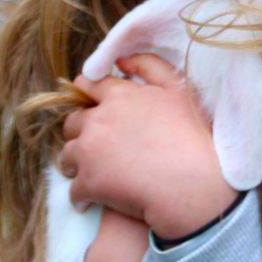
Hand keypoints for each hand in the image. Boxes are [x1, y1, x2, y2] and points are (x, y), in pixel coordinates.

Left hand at [56, 52, 239, 240]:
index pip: (87, 86)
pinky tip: (95, 201)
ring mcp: (89, 153)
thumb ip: (150, 66)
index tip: (94, 109)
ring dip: (78, 164)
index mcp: (118, 96)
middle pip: (73, 122)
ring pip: (68, 156)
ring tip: (96, 174)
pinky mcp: (88, 184)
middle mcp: (98, 120)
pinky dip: (83, 196)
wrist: (193, 186)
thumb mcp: (180, 90)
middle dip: (82, 133)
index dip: (89, 98)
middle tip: (98, 148)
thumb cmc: (192, 138)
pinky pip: (75, 191)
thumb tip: (122, 60)